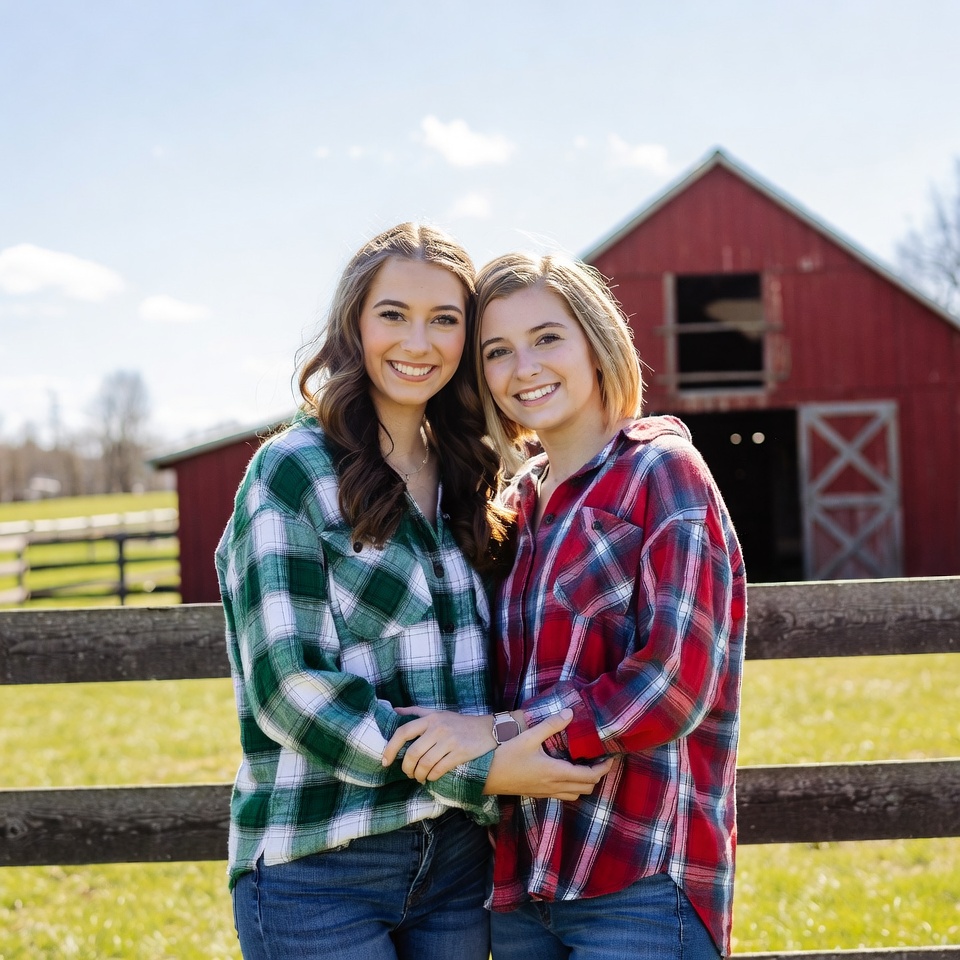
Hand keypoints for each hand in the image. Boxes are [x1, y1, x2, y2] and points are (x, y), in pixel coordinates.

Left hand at [382, 707, 494, 782]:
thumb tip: (394, 710)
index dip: (391, 747)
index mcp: (430, 718)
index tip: (386, 761)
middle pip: (413, 753)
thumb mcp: (437, 713)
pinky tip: (431, 777)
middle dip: (407, 768)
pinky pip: (439, 769)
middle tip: (408, 773)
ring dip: (419, 775)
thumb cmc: (458, 723)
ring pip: (425, 764)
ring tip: (419, 777)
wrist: (487, 730)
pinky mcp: (459, 753)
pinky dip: (431, 777)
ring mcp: (449, 741)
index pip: (403, 732)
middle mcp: (438, 728)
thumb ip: (416, 712)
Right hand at [482, 710, 613, 800]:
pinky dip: (572, 786)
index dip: (603, 768)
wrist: (483, 776)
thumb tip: (570, 713)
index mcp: (556, 773)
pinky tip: (564, 771)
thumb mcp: (528, 737)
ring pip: (575, 794)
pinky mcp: (537, 794)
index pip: (589, 776)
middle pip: (586, 787)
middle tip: (599, 759)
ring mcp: (545, 793)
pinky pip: (562, 794)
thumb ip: (550, 725)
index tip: (610, 757)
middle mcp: (554, 787)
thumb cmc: (505, 756)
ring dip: (584, 782)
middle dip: (597, 775)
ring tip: (585, 765)